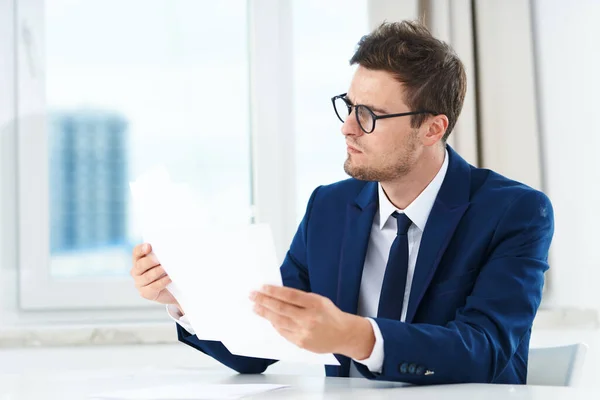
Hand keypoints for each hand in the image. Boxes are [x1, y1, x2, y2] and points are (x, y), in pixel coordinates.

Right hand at [131, 243, 179, 309]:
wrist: (173, 290)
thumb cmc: (167, 271)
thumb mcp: (164, 260)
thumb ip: (163, 254)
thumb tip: (170, 247)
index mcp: (139, 260)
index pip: (136, 252)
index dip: (141, 249)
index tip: (149, 246)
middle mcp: (136, 271)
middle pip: (140, 265)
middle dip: (150, 261)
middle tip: (159, 259)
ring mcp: (139, 283)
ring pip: (147, 276)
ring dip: (157, 271)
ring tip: (166, 268)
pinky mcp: (146, 293)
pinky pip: (153, 287)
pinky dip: (162, 282)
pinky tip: (170, 278)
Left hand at [250, 285, 374, 358]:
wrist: (344, 335)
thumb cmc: (331, 315)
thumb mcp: (319, 300)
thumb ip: (300, 298)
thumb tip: (278, 294)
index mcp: (315, 303)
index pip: (289, 295)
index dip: (274, 291)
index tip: (262, 287)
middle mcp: (309, 318)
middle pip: (281, 308)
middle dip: (264, 301)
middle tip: (252, 295)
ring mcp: (304, 332)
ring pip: (279, 321)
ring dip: (265, 313)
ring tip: (255, 307)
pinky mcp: (301, 342)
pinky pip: (283, 332)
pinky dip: (275, 325)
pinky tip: (268, 319)